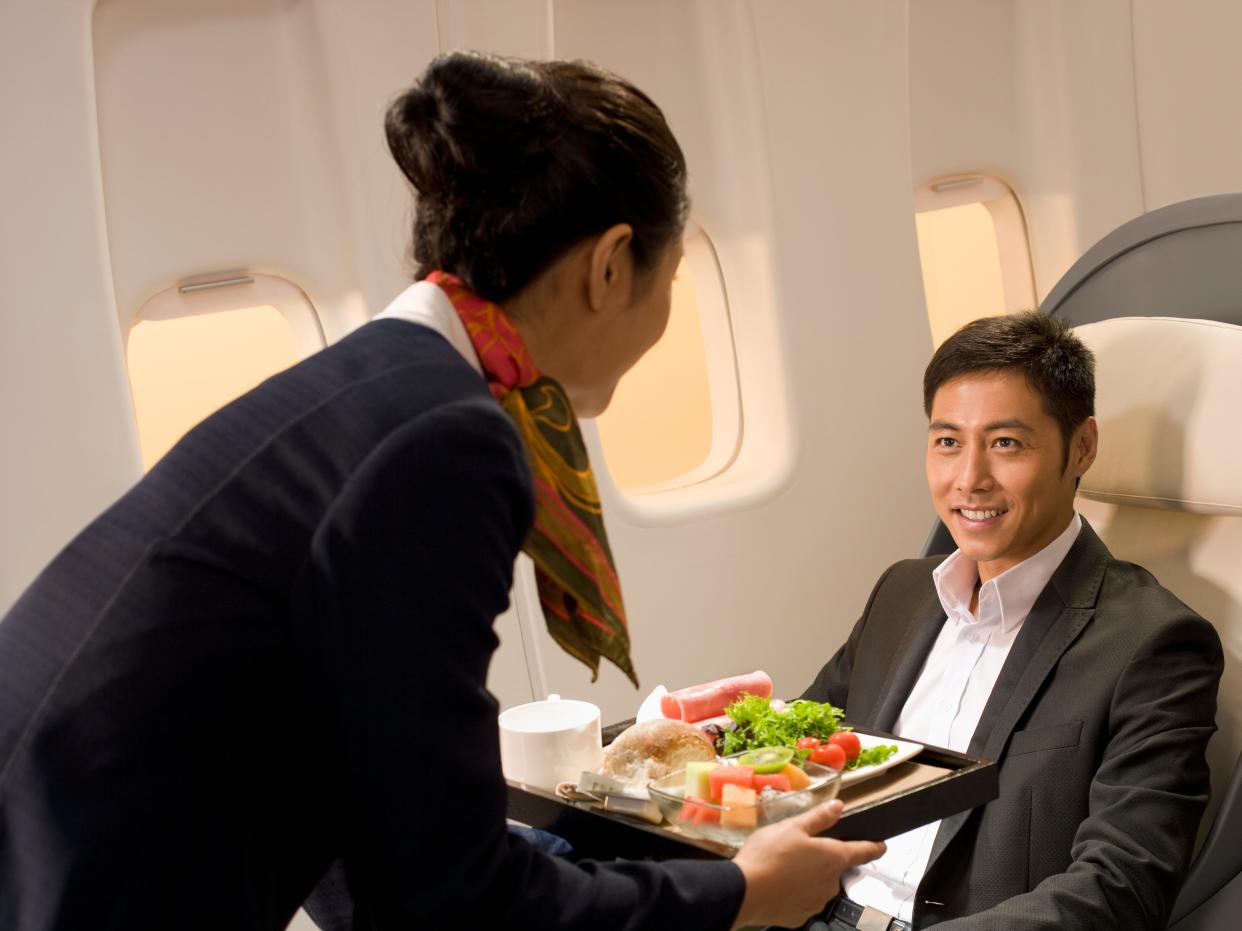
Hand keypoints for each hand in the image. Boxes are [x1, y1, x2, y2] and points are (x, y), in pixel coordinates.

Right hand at [729, 799, 884, 929]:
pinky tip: (777, 883)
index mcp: (833, 858)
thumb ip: (818, 817)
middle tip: (796, 849)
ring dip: (807, 876)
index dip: (874, 847)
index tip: (882, 846)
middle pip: (834, 868)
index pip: (864, 851)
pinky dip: (794, 892)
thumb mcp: (792, 827)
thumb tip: (838, 806)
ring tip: (782, 866)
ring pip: (817, 885)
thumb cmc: (769, 855)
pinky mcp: (799, 916)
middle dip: (820, 859)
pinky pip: (802, 900)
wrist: (744, 892)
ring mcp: (816, 902)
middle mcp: (830, 883)